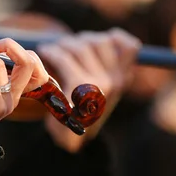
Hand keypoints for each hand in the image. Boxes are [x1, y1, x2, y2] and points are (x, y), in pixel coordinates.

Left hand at [38, 28, 140, 151]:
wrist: (68, 139)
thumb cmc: (81, 107)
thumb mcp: (103, 87)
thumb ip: (109, 64)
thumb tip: (108, 37)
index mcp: (124, 78)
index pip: (130, 46)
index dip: (114, 38)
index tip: (95, 41)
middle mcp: (116, 80)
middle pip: (98, 41)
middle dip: (79, 40)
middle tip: (64, 46)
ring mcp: (100, 85)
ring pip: (80, 47)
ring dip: (63, 45)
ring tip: (52, 50)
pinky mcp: (79, 89)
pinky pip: (64, 59)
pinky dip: (53, 53)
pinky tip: (46, 52)